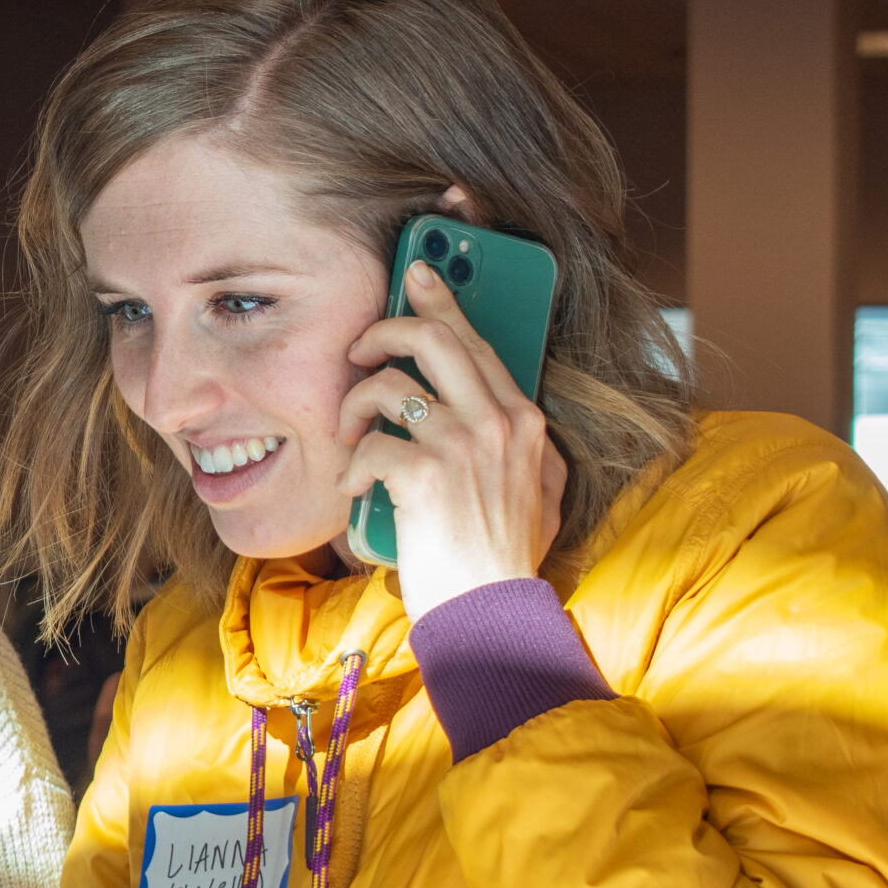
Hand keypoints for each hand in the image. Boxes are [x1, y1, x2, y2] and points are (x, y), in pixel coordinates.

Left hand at [336, 257, 565, 620]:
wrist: (492, 615)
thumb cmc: (501, 559)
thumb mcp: (536, 491)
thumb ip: (518, 443)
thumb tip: (489, 403)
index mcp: (525, 421)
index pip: (480, 341)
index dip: (443, 300)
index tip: (417, 272)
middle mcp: (500, 423)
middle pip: (434, 337)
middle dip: (383, 331)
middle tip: (356, 352)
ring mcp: (463, 446)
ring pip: (388, 384)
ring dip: (354, 407)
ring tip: (351, 438)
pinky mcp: (425, 475)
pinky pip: (368, 445)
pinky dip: (351, 468)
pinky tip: (358, 492)